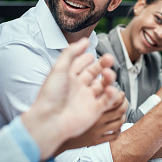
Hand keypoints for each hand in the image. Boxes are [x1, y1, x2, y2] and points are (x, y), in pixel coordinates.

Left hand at [22, 38, 120, 160]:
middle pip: (95, 72)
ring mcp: (87, 99)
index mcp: (68, 77)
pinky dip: (112, 94)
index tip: (91, 53)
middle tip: (109, 58)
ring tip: (109, 74)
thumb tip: (84, 40)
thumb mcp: (59, 68)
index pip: (81, 64)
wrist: (50, 121)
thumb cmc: (51, 95)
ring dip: (109, 77)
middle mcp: (78, 87)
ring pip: (103, 84)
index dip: (87, 57)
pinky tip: (110, 89)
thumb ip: (71, 52)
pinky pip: (107, 100)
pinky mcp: (94, 110)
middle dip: (103, 64)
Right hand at [55, 93, 126, 154]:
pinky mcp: (96, 141)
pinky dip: (118, 130)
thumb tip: (98, 77)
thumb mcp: (73, 94)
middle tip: (123, 99)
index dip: (120, 94)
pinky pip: (113, 136)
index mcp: (92, 106)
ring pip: (119, 123)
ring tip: (121, 112)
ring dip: (123, 116)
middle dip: (124, 103)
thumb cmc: (62, 110)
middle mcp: (97, 119)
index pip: (114, 99)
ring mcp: (97, 131)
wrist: (53, 130)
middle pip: (119, 110)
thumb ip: (87, 86)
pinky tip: (115, 126)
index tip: (120, 91)